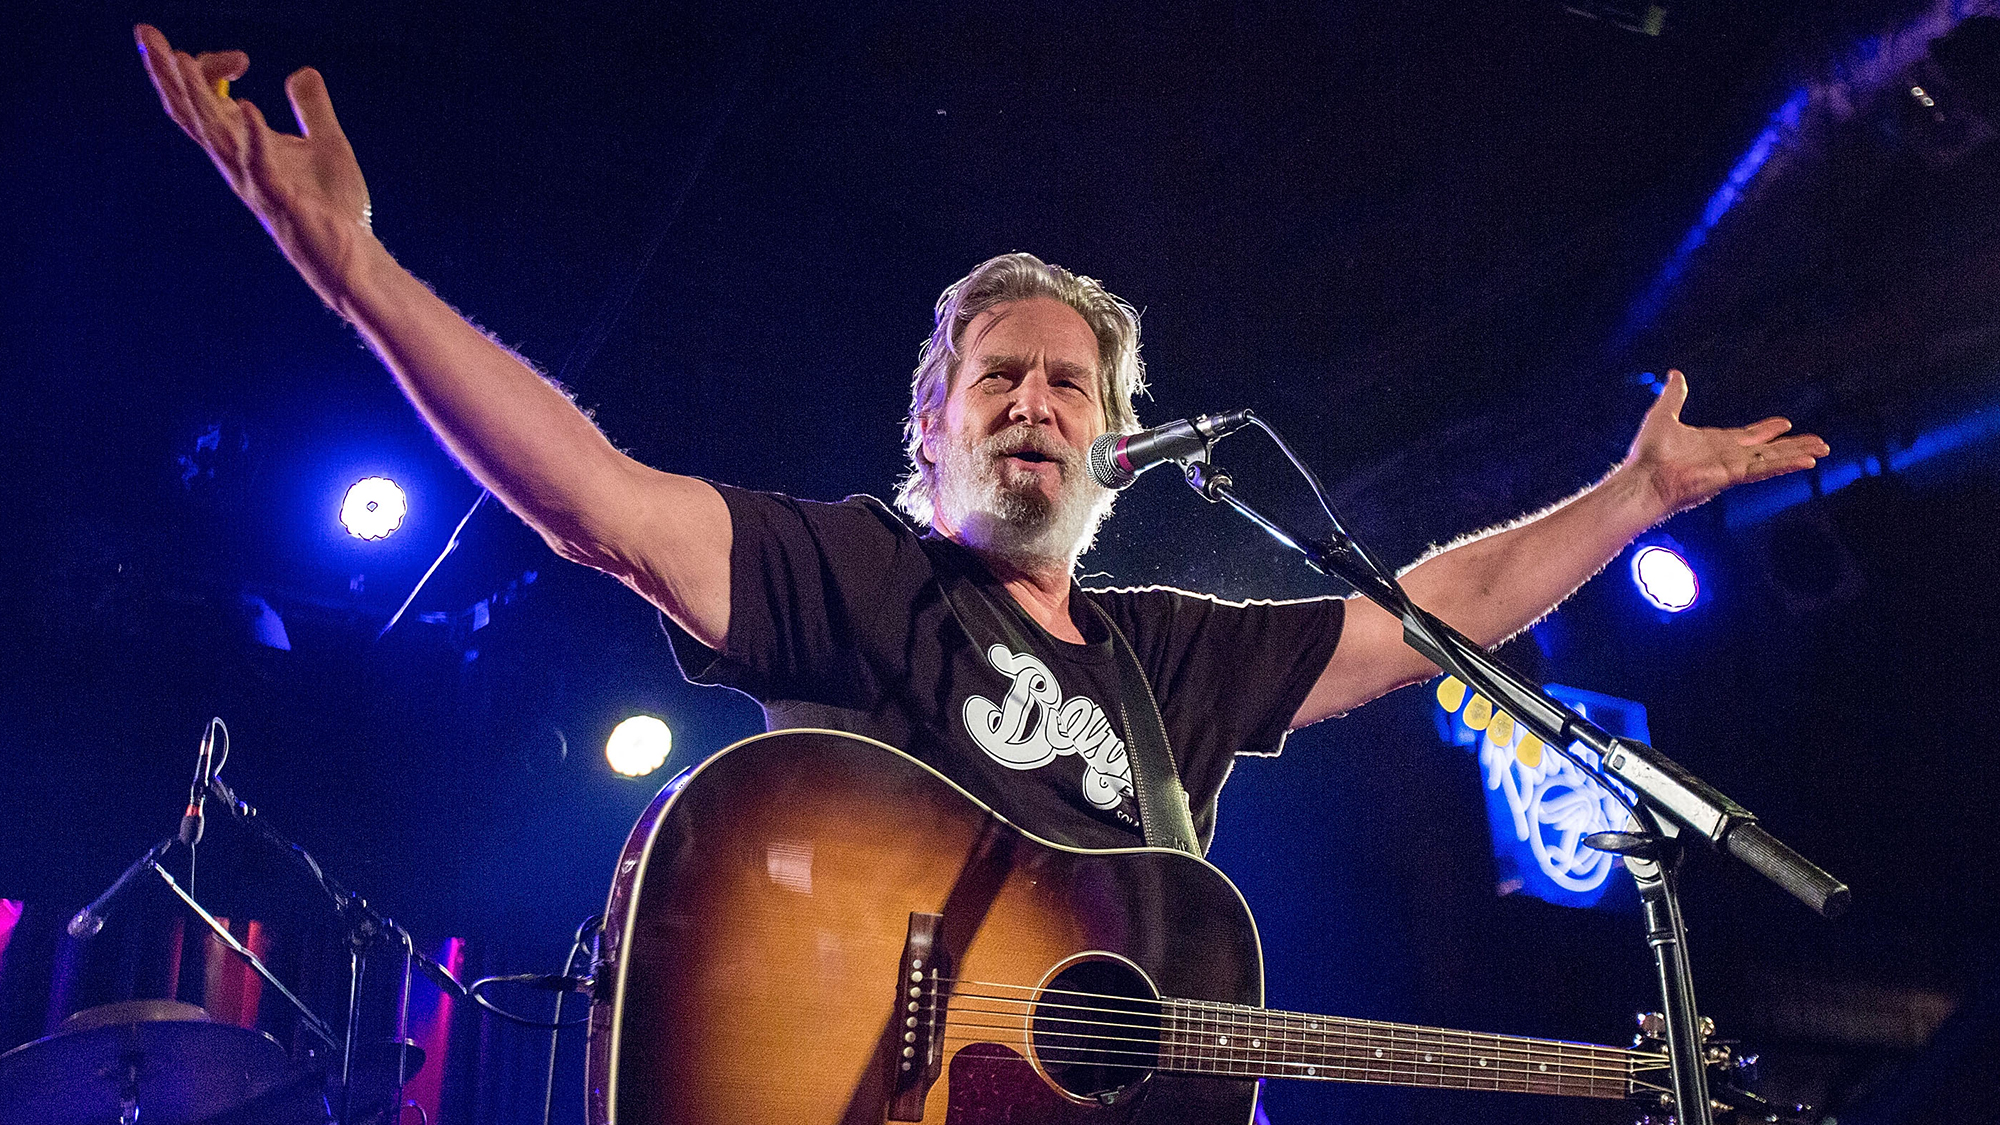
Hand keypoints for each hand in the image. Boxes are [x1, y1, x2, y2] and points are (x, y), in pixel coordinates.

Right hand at [135, 24, 371, 289]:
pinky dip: (255, 136)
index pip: (207, 101)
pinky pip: (260, 166)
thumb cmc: (333, 207)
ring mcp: (254, 183)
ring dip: (198, 96)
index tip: (240, 58)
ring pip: (214, 135)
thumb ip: (311, 109)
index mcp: (243, 147)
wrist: (351, 255)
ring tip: (183, 59)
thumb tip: (301, 72)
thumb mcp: (326, 144)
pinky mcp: (281, 201)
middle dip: (168, 73)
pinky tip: (250, 107)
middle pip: (192, 113)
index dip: (210, 70)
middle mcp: (238, 163)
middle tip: (146, 33)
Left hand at [1622, 369, 1829, 517]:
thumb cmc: (1647, 453)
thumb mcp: (1663, 415)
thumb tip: (1676, 374)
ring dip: (1797, 453)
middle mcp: (1726, 455)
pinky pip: (1764, 469)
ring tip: (1821, 450)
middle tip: (1817, 442)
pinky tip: (1807, 462)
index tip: (1785, 423)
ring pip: (1772, 458)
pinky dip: (1785, 464)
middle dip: (1793, 445)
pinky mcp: (1732, 475)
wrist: (1642, 477)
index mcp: (1713, 443)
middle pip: (1768, 449)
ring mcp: (1731, 466)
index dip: (1766, 430)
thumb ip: (1674, 396)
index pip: (1747, 436)